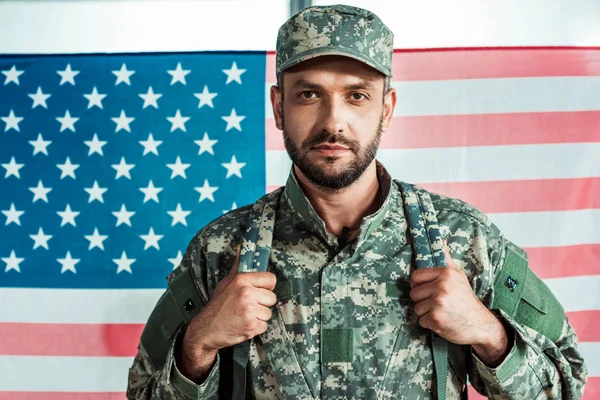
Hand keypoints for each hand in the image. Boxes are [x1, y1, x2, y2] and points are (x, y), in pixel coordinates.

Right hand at [179, 245, 276, 380]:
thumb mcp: (226, 282)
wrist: (205, 330)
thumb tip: (242, 246)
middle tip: (248, 307)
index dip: (267, 287)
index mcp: (242, 280)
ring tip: (244, 316)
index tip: (259, 291)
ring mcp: (249, 310)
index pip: (271, 279)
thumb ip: (238, 266)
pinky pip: (264, 326)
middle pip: (272, 298)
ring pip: (268, 313)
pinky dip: (256, 328)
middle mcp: (246, 293)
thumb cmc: (217, 305)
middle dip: (262, 304)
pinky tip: (243, 325)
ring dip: (259, 317)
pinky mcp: (251, 326)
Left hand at [409, 243, 507, 364]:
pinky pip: (421, 320)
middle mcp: (442, 286)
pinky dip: (429, 323)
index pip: (416, 276)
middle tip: (437, 303)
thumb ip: (446, 259)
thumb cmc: (466, 299)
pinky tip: (442, 321)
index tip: (427, 289)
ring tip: (441, 311)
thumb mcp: (458, 275)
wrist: (480, 324)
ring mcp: (438, 303)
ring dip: (425, 313)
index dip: (419, 284)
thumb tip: (439, 240)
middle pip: (414, 293)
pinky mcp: (436, 318)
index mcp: (446, 273)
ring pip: (416, 308)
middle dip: (422, 300)